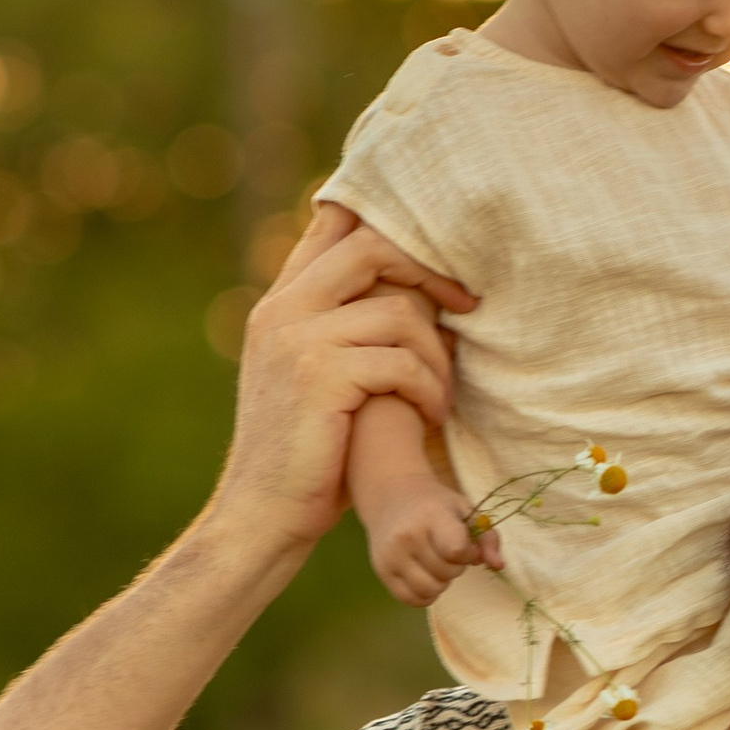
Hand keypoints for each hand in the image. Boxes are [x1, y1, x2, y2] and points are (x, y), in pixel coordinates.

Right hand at [212, 205, 477, 566]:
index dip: (387, 218)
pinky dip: (428, 390)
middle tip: (466, 305)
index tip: (436, 254)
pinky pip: (401, 361)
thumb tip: (411, 292)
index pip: (331, 221)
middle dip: (431, 273)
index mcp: (280, 301)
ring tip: (441, 394)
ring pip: (399, 313)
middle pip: (372, 248)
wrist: (263, 511)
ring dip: (437, 356)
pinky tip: (429, 416)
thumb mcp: (312, 374)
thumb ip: (340, 326)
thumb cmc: (306, 450)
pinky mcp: (321, 376)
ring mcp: (298, 338)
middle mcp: (284, 308)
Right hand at [365, 474, 489, 606]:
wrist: (392, 497)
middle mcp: (407, 536)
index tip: (464, 544)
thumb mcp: (465, 511)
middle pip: (446, 574)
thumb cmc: (435, 505)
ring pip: (430, 590)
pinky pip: (412, 599)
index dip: (468, 553)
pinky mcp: (382, 571)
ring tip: (436, 563)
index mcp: (431, 516)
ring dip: (441, 582)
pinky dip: (425, 594)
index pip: (456, 551)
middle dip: (455, 566)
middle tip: (447, 551)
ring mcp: (391, 555)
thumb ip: (487, 538)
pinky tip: (426, 575)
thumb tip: (499, 565)